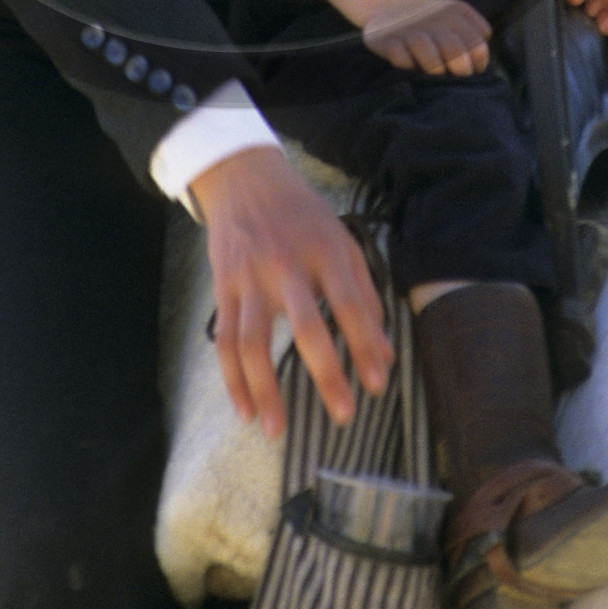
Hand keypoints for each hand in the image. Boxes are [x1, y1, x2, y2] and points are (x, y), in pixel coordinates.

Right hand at [191, 146, 392, 439]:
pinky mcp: (223, 287)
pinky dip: (232, 378)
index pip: (350, 304)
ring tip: (277, 430)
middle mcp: (286, 265)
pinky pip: (224, 340)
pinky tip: (244, 409)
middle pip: (305, 326)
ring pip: (252, 341)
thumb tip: (383, 352)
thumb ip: (363, 295)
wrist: (244, 178)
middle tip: (344, 415)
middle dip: (326, 374)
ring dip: (265, 389)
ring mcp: (249, 277)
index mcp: (325, 250)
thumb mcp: (341, 240)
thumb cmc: (302, 215)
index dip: (365, 345)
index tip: (378, 384)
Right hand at [364, 0, 490, 76]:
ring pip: (430, 58)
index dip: (477, 65)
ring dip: (435, 70)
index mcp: (457, 11)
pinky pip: (402, 60)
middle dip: (459, 71)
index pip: (478, 47)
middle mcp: (436, 18)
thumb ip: (473, 40)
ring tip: (434, 72)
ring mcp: (410, 29)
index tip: (470, 70)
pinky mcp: (388, 40)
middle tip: (453, 75)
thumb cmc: (432, 22)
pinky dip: (407, 67)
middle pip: (455, 52)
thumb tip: (478, 70)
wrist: (390, 2)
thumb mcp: (457, 19)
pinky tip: (409, 65)